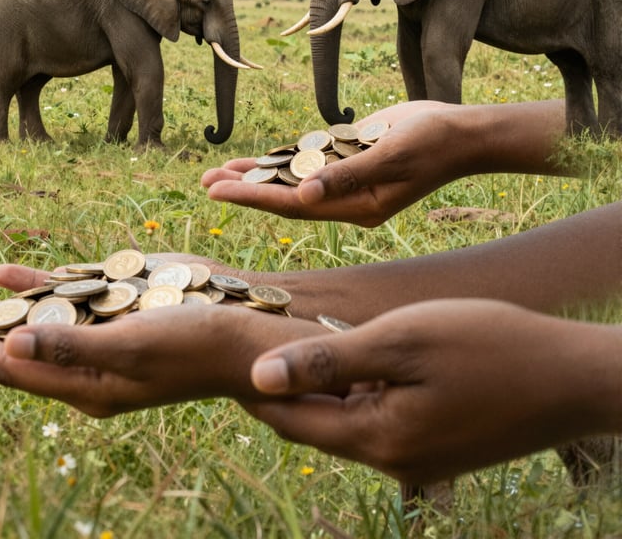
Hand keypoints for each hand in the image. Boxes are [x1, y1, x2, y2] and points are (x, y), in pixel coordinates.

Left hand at [0, 263, 324, 415]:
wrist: (247, 335)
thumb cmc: (199, 343)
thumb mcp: (135, 346)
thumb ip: (72, 347)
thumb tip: (8, 349)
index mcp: (87, 387)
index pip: (11, 368)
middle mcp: (88, 367)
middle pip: (13, 348)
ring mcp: (103, 340)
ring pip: (34, 325)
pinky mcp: (118, 314)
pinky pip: (66, 303)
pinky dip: (36, 289)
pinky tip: (9, 276)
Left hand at [202, 101, 458, 226]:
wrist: (460, 132)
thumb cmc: (432, 144)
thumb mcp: (391, 156)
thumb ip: (348, 176)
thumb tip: (304, 196)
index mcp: (356, 207)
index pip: (293, 207)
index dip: (252, 198)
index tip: (217, 191)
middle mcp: (346, 199)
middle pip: (284, 198)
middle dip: (244, 190)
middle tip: (204, 182)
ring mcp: (346, 180)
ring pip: (291, 181)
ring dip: (256, 176)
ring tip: (217, 172)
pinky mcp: (347, 160)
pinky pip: (306, 164)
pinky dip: (280, 161)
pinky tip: (254, 159)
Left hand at [245, 299, 618, 482]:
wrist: (572, 378)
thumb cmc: (487, 346)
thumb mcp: (400, 340)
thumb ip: (326, 361)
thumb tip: (257, 377)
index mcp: (375, 438)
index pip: (290, 419)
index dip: (254, 389)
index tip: (227, 356)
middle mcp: (391, 460)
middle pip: (314, 425)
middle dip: (281, 390)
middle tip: (251, 347)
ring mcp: (417, 457)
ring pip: (346, 421)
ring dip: (320, 390)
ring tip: (295, 348)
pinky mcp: (437, 446)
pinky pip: (378, 420)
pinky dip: (357, 393)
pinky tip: (353, 363)